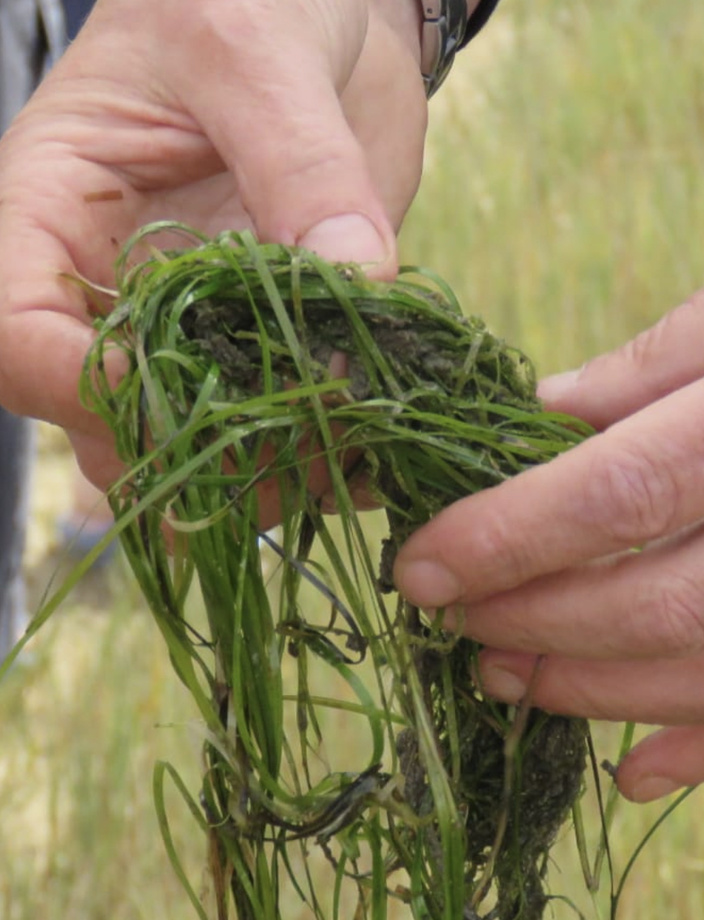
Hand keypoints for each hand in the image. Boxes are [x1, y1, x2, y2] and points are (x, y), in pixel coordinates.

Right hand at [0, 0, 426, 502]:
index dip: (76, 384)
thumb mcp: (257, 48)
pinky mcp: (255, 345)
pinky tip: (364, 455)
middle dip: (183, 456)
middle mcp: (106, 291)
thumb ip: (300, 163)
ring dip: (250, 479)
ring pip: (180, 449)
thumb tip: (350, 276)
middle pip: (99, 422)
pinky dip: (306, 457)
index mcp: (52, 213)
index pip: (15, 334)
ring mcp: (183, 330)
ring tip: (337, 464)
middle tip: (284, 459)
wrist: (322, 18)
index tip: (173, 393)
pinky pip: (262, 427)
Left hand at [394, 288, 703, 802]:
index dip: (506, 538)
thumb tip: (537, 414)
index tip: (419, 567)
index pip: (616, 494)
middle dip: (536, 622)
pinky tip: (633, 770)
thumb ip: (650, 368)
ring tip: (504, 679)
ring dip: (592, 690)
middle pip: (653, 603)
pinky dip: (702, 751)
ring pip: (702, 672)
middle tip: (453, 622)